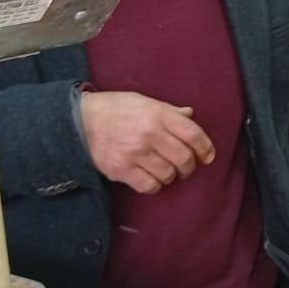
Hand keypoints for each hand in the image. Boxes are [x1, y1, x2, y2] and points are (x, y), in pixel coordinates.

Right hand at [81, 91, 215, 193]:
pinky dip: (155, 185)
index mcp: (158, 115)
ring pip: (168, 174)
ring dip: (172, 176)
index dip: (205, 148)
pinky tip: (151, 178)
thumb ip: (169, 111)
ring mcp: (135, 153)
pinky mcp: (121, 170)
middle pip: (184, 158)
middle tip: (186, 167)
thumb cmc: (117, 109)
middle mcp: (149, 134)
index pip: (193, 134)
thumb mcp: (145, 101)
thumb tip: (190, 116)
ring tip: (166, 170)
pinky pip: (150, 186)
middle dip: (190, 166)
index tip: (207, 156)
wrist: (81, 121)